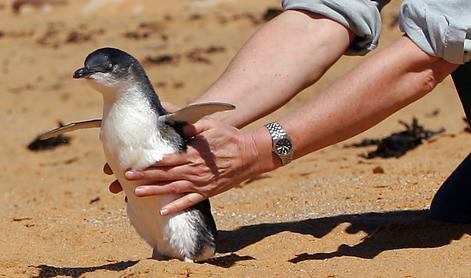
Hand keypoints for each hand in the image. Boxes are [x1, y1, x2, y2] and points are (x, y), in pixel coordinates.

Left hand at [104, 118, 276, 214]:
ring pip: (172, 188)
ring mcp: (201, 183)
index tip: (132, 162)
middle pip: (164, 174)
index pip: (165, 159)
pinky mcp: (208, 191)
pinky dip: (176, 206)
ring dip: (154, 191)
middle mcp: (194, 170)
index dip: (148, 162)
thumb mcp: (211, 125)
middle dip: (144, 176)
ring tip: (137, 193)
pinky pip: (190, 201)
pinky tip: (164, 211)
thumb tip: (173, 121)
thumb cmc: (230, 137)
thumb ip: (191, 124)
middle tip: (126, 179)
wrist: (251, 154)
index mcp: (192, 153)